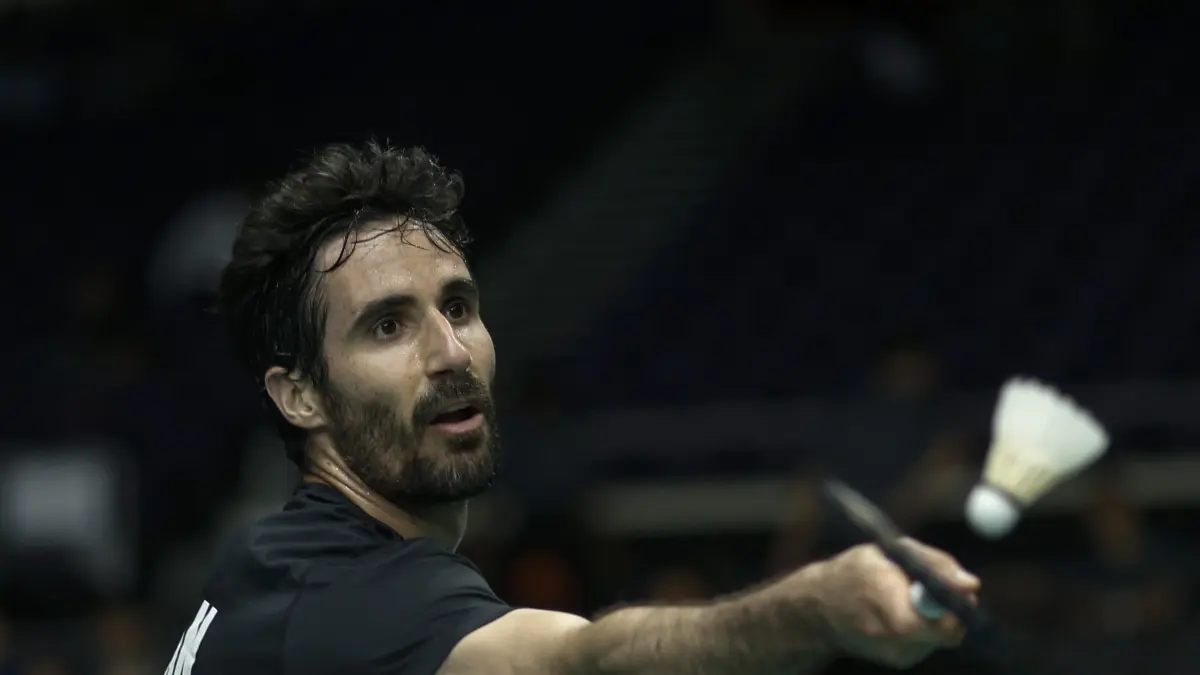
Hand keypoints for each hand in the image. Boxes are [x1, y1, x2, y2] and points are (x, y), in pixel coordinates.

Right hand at [808, 539, 979, 668]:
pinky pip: (928, 642)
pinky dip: (924, 627)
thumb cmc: (854, 572)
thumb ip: (934, 563)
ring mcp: (896, 655)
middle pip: (946, 631)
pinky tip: (900, 614)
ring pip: (941, 636)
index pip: (938, 621)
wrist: (816, 610)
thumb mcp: (888, 551)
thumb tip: (972, 584)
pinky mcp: (900, 662)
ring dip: (936, 617)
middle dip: (950, 609)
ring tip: (907, 598)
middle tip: (940, 590)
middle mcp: (892, 637)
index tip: (958, 590)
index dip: (955, 607)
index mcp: (887, 603)